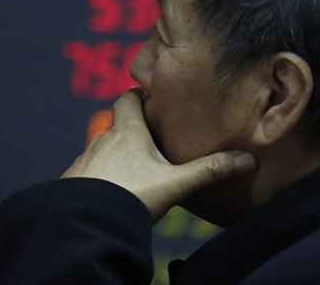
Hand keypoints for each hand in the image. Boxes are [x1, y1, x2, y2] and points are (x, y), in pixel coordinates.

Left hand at [61, 88, 257, 220]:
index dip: (137, 96)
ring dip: (115, 157)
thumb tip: (248, 159)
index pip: (128, 100)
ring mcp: (84, 161)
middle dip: (131, 130)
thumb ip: (209, 171)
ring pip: (102, 151)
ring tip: (133, 171)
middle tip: (150, 140)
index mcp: (127, 132)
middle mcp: (102, 140)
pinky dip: (100, 178)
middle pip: (116, 126)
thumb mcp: (176, 183)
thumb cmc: (131, 195)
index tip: (148, 98)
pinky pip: (88, 174)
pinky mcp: (72, 183)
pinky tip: (112, 193)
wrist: (86, 223)